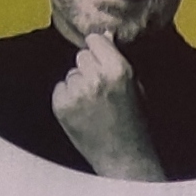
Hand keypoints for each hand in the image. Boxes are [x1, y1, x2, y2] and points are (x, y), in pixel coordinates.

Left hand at [49, 34, 165, 179]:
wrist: (124, 158)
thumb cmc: (135, 124)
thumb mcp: (136, 88)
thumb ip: (118, 62)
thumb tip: (105, 37)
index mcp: (118, 70)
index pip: (95, 40)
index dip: (98, 50)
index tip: (101, 60)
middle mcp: (96, 78)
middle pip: (81, 56)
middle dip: (88, 68)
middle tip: (100, 89)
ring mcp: (77, 92)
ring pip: (70, 74)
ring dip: (78, 85)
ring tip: (93, 105)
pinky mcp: (62, 106)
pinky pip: (60, 89)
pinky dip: (67, 99)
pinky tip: (82, 113)